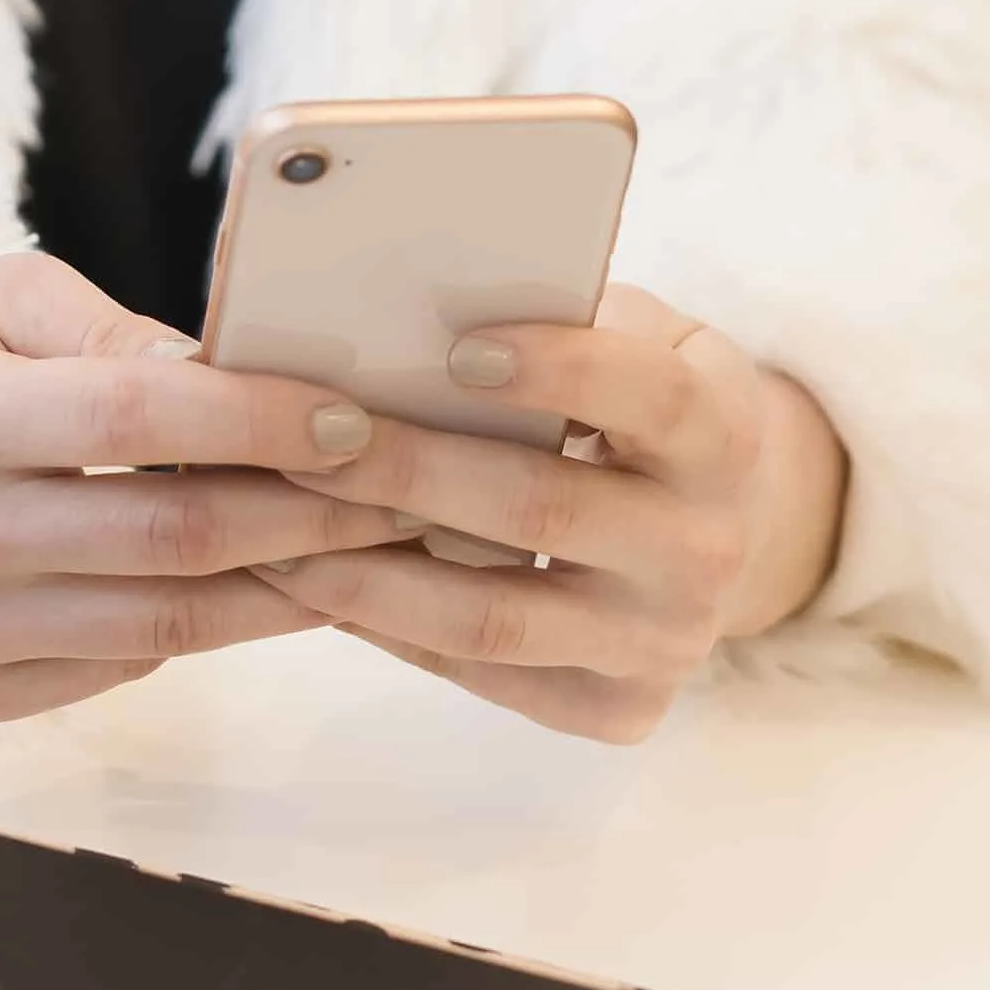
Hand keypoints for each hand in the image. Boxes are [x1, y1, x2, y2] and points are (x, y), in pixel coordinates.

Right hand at [0, 253, 406, 723]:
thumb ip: (111, 330)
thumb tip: (234, 373)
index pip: (135, 418)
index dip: (258, 418)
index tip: (355, 413)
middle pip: (171, 537)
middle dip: (311, 513)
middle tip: (406, 489)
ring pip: (166, 625)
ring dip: (287, 587)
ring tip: (371, 548)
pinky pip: (122, 668)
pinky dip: (209, 627)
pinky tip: (275, 586)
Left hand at [257, 285, 847, 742]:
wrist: (710, 529)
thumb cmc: (626, 405)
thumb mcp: (625, 338)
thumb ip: (546, 307)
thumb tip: (374, 282)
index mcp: (721, 431)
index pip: (648, 394)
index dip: (558, 368)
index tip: (456, 347)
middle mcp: (707, 545)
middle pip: (543, 506)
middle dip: (408, 469)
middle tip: (304, 437)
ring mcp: (666, 640)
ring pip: (493, 616)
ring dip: (366, 573)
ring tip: (269, 532)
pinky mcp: (618, 708)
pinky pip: (481, 673)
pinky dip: (386, 627)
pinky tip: (308, 585)